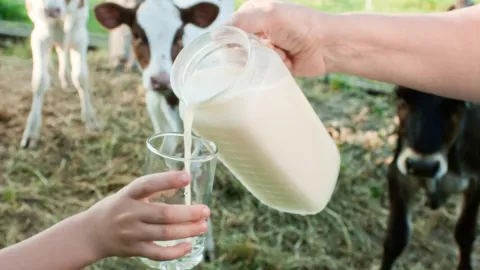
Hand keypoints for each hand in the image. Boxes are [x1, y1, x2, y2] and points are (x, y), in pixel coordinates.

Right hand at [82, 171, 209, 260]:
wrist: (90, 234)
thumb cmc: (116, 208)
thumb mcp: (129, 194)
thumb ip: (153, 190)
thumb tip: (182, 184)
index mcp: (128, 194)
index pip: (147, 184)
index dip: (167, 180)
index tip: (187, 177)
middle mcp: (129, 213)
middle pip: (163, 214)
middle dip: (188, 213)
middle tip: (206, 211)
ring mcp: (131, 233)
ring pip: (164, 233)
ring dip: (187, 230)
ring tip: (203, 226)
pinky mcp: (133, 249)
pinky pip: (157, 253)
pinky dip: (174, 251)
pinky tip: (188, 245)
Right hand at [227, 0, 326, 76]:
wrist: (326, 46)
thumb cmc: (300, 25)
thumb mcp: (268, 16)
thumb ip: (241, 23)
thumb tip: (215, 35)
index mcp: (251, 14)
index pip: (229, 30)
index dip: (235, 39)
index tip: (250, 42)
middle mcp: (256, 31)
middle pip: (238, 49)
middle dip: (254, 51)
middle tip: (271, 46)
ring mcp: (265, 48)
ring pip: (250, 62)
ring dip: (267, 59)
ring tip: (283, 53)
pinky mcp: (273, 64)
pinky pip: (263, 72)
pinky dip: (275, 67)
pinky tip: (287, 61)